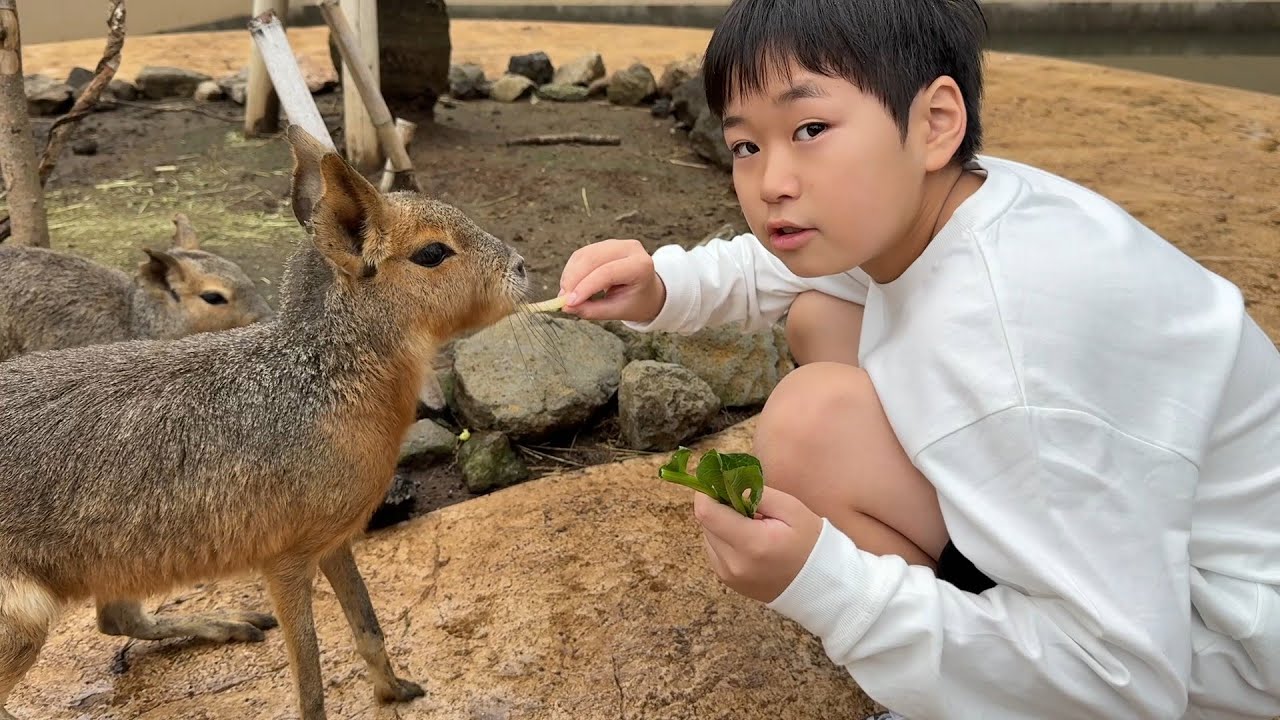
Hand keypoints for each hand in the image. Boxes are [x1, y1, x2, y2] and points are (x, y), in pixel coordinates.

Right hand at [557, 239, 665, 322]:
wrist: (647, 291)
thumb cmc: (635, 302)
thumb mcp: (617, 311)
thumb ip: (592, 310)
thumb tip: (565, 307)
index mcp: (641, 265)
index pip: (608, 272)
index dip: (585, 287)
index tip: (568, 303)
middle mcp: (630, 248)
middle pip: (593, 259)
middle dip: (573, 279)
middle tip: (563, 300)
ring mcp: (616, 243)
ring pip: (584, 255)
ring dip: (570, 275)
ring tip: (565, 295)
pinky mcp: (603, 245)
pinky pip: (581, 255)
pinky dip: (571, 270)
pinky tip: (569, 286)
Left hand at [693, 486, 822, 603]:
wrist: (818, 582)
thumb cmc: (809, 542)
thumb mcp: (790, 508)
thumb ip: (756, 492)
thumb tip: (727, 482)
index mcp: (751, 543)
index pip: (706, 512)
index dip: (708, 492)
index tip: (720, 482)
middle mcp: (734, 563)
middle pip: (705, 523)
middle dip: (719, 507)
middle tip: (746, 504)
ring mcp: (728, 575)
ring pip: (708, 536)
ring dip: (722, 524)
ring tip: (751, 525)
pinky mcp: (727, 580)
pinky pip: (714, 551)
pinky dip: (725, 540)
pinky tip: (748, 541)